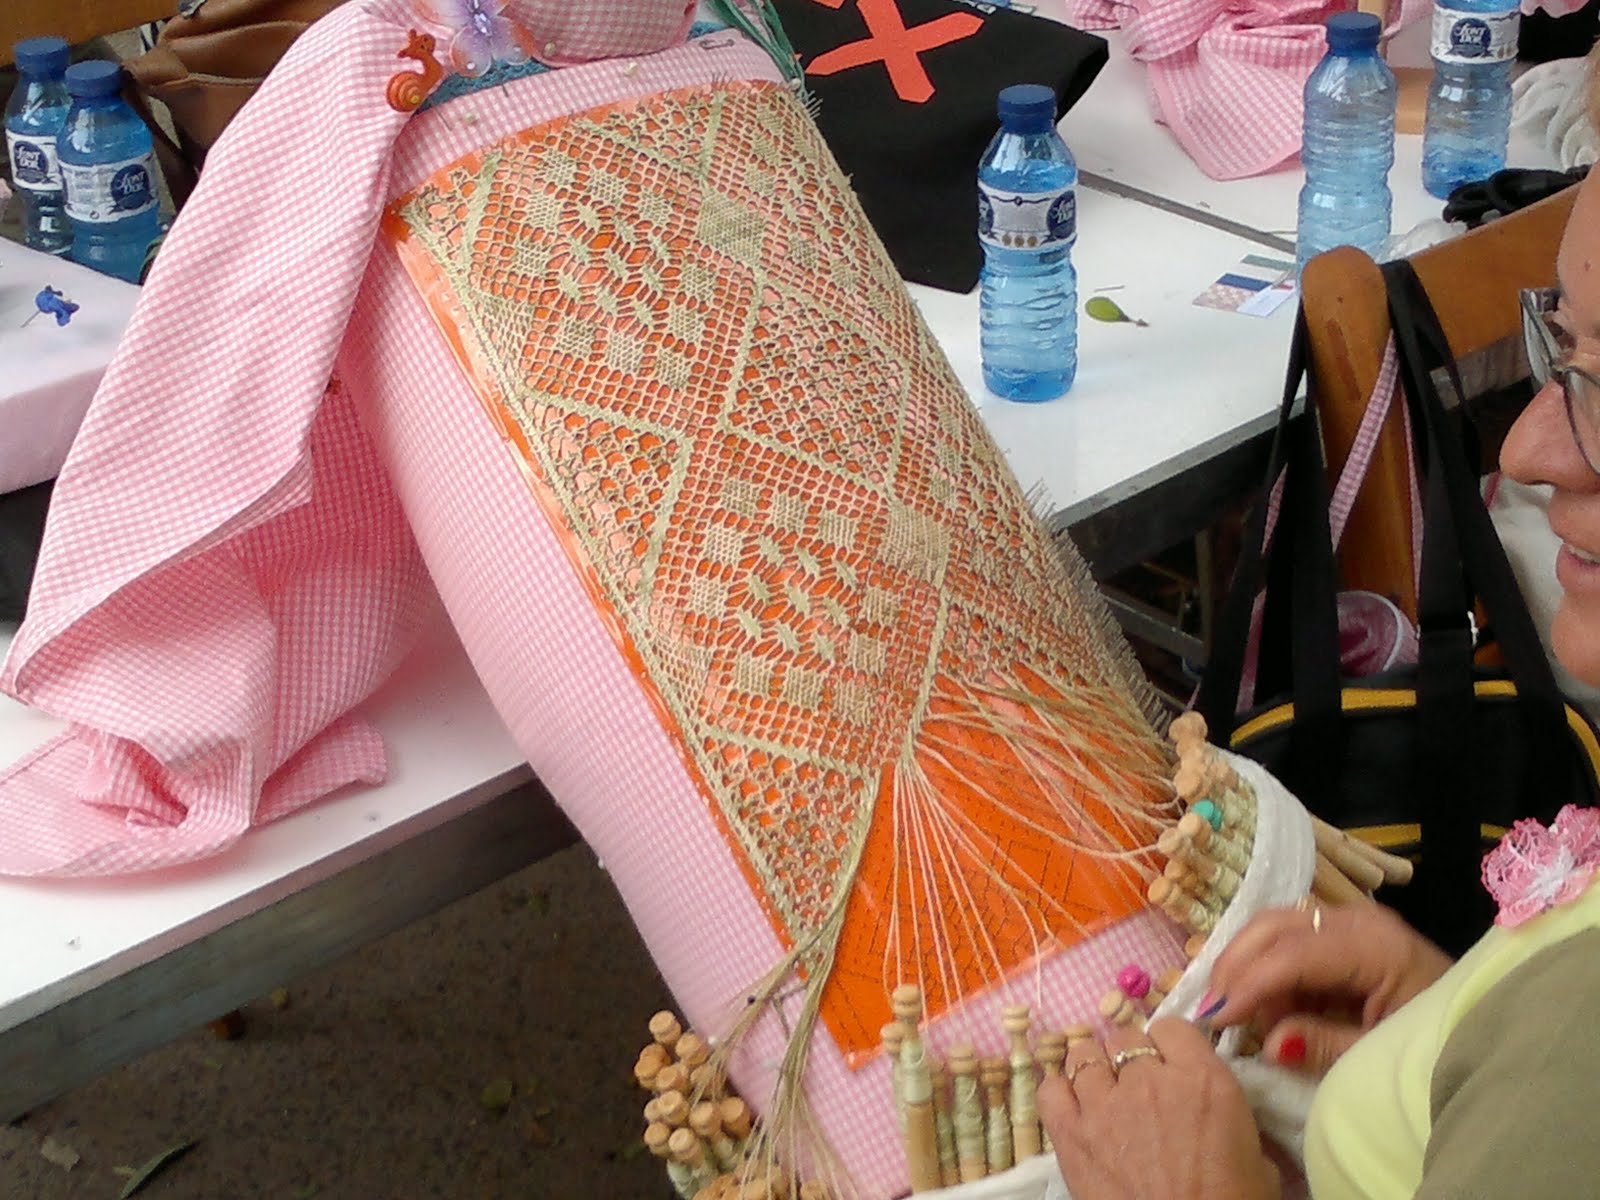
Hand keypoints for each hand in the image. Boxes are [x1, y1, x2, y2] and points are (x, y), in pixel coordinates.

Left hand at [1038, 1019, 1279, 1199]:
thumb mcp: (1256, 1159)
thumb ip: (1231, 1120)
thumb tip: (1217, 1118)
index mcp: (1203, 1080)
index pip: (1172, 1027)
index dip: (1169, 1045)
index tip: (1171, 1064)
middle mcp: (1149, 1079)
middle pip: (1125, 1038)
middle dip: (1131, 1058)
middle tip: (1138, 1088)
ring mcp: (1104, 1103)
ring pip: (1084, 1053)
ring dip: (1094, 1069)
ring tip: (1102, 1093)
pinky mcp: (1070, 1133)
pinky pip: (1051, 1089)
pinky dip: (1059, 1092)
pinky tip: (1072, 1106)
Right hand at [1204, 902, 1451, 1075]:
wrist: (1480, 1028)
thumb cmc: (1435, 1044)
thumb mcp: (1383, 1055)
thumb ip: (1324, 1046)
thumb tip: (1267, 1043)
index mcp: (1374, 946)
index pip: (1293, 952)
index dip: (1249, 984)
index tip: (1215, 1019)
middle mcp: (1357, 919)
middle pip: (1274, 925)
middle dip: (1235, 966)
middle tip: (1212, 1012)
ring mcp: (1349, 920)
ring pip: (1274, 925)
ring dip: (1246, 964)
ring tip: (1237, 1013)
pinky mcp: (1343, 932)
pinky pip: (1288, 938)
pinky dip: (1266, 967)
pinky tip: (1262, 1004)